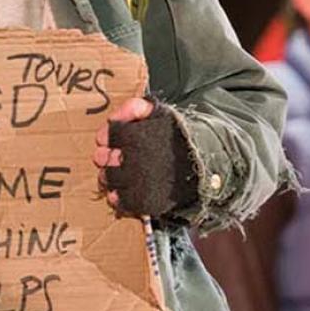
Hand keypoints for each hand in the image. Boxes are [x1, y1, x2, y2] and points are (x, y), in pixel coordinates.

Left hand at [93, 97, 197, 217]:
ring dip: (109, 174)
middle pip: (104, 158)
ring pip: (108, 179)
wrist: (205, 165)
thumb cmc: (180, 137)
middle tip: (114, 155)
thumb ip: (136, 107)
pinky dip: (117, 196)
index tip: (110, 139)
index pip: (109, 135)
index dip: (108, 136)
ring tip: (120, 171)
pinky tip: (124, 188)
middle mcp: (136, 162)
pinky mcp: (145, 203)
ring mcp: (140, 185)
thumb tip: (115, 116)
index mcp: (137, 137)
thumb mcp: (162, 113)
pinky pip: (119, 201)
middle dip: (106, 155)